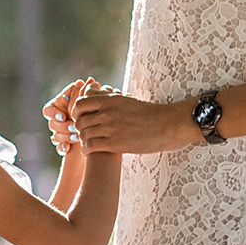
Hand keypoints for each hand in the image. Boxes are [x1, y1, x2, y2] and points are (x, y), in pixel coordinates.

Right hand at [43, 77, 101, 153]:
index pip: (50, 108)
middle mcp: (63, 119)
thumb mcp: (98, 106)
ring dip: (63, 135)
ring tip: (76, 137)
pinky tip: (67, 148)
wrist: (111, 142)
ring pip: (54, 134)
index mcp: (66, 107)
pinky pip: (58, 146)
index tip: (63, 116)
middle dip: (61, 125)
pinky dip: (61, 147)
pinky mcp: (67, 145)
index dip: (54, 113)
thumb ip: (90, 94)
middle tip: (72, 127)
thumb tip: (90, 80)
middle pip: (51, 121)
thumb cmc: (106, 119)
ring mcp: (64, 133)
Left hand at [69, 88, 193, 154]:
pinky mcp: (115, 143)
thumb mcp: (127, 100)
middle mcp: (108, 112)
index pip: (80, 104)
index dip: (76, 113)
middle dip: (79, 129)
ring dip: (83, 140)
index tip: (81, 119)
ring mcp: (110, 128)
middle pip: (80, 121)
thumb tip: (98, 92)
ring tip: (88, 143)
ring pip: (84, 134)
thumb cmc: (150, 114)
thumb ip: (110, 99)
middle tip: (84, 134)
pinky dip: (86, 150)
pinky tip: (90, 152)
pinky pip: (90, 146)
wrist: (168, 125)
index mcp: (110, 100)